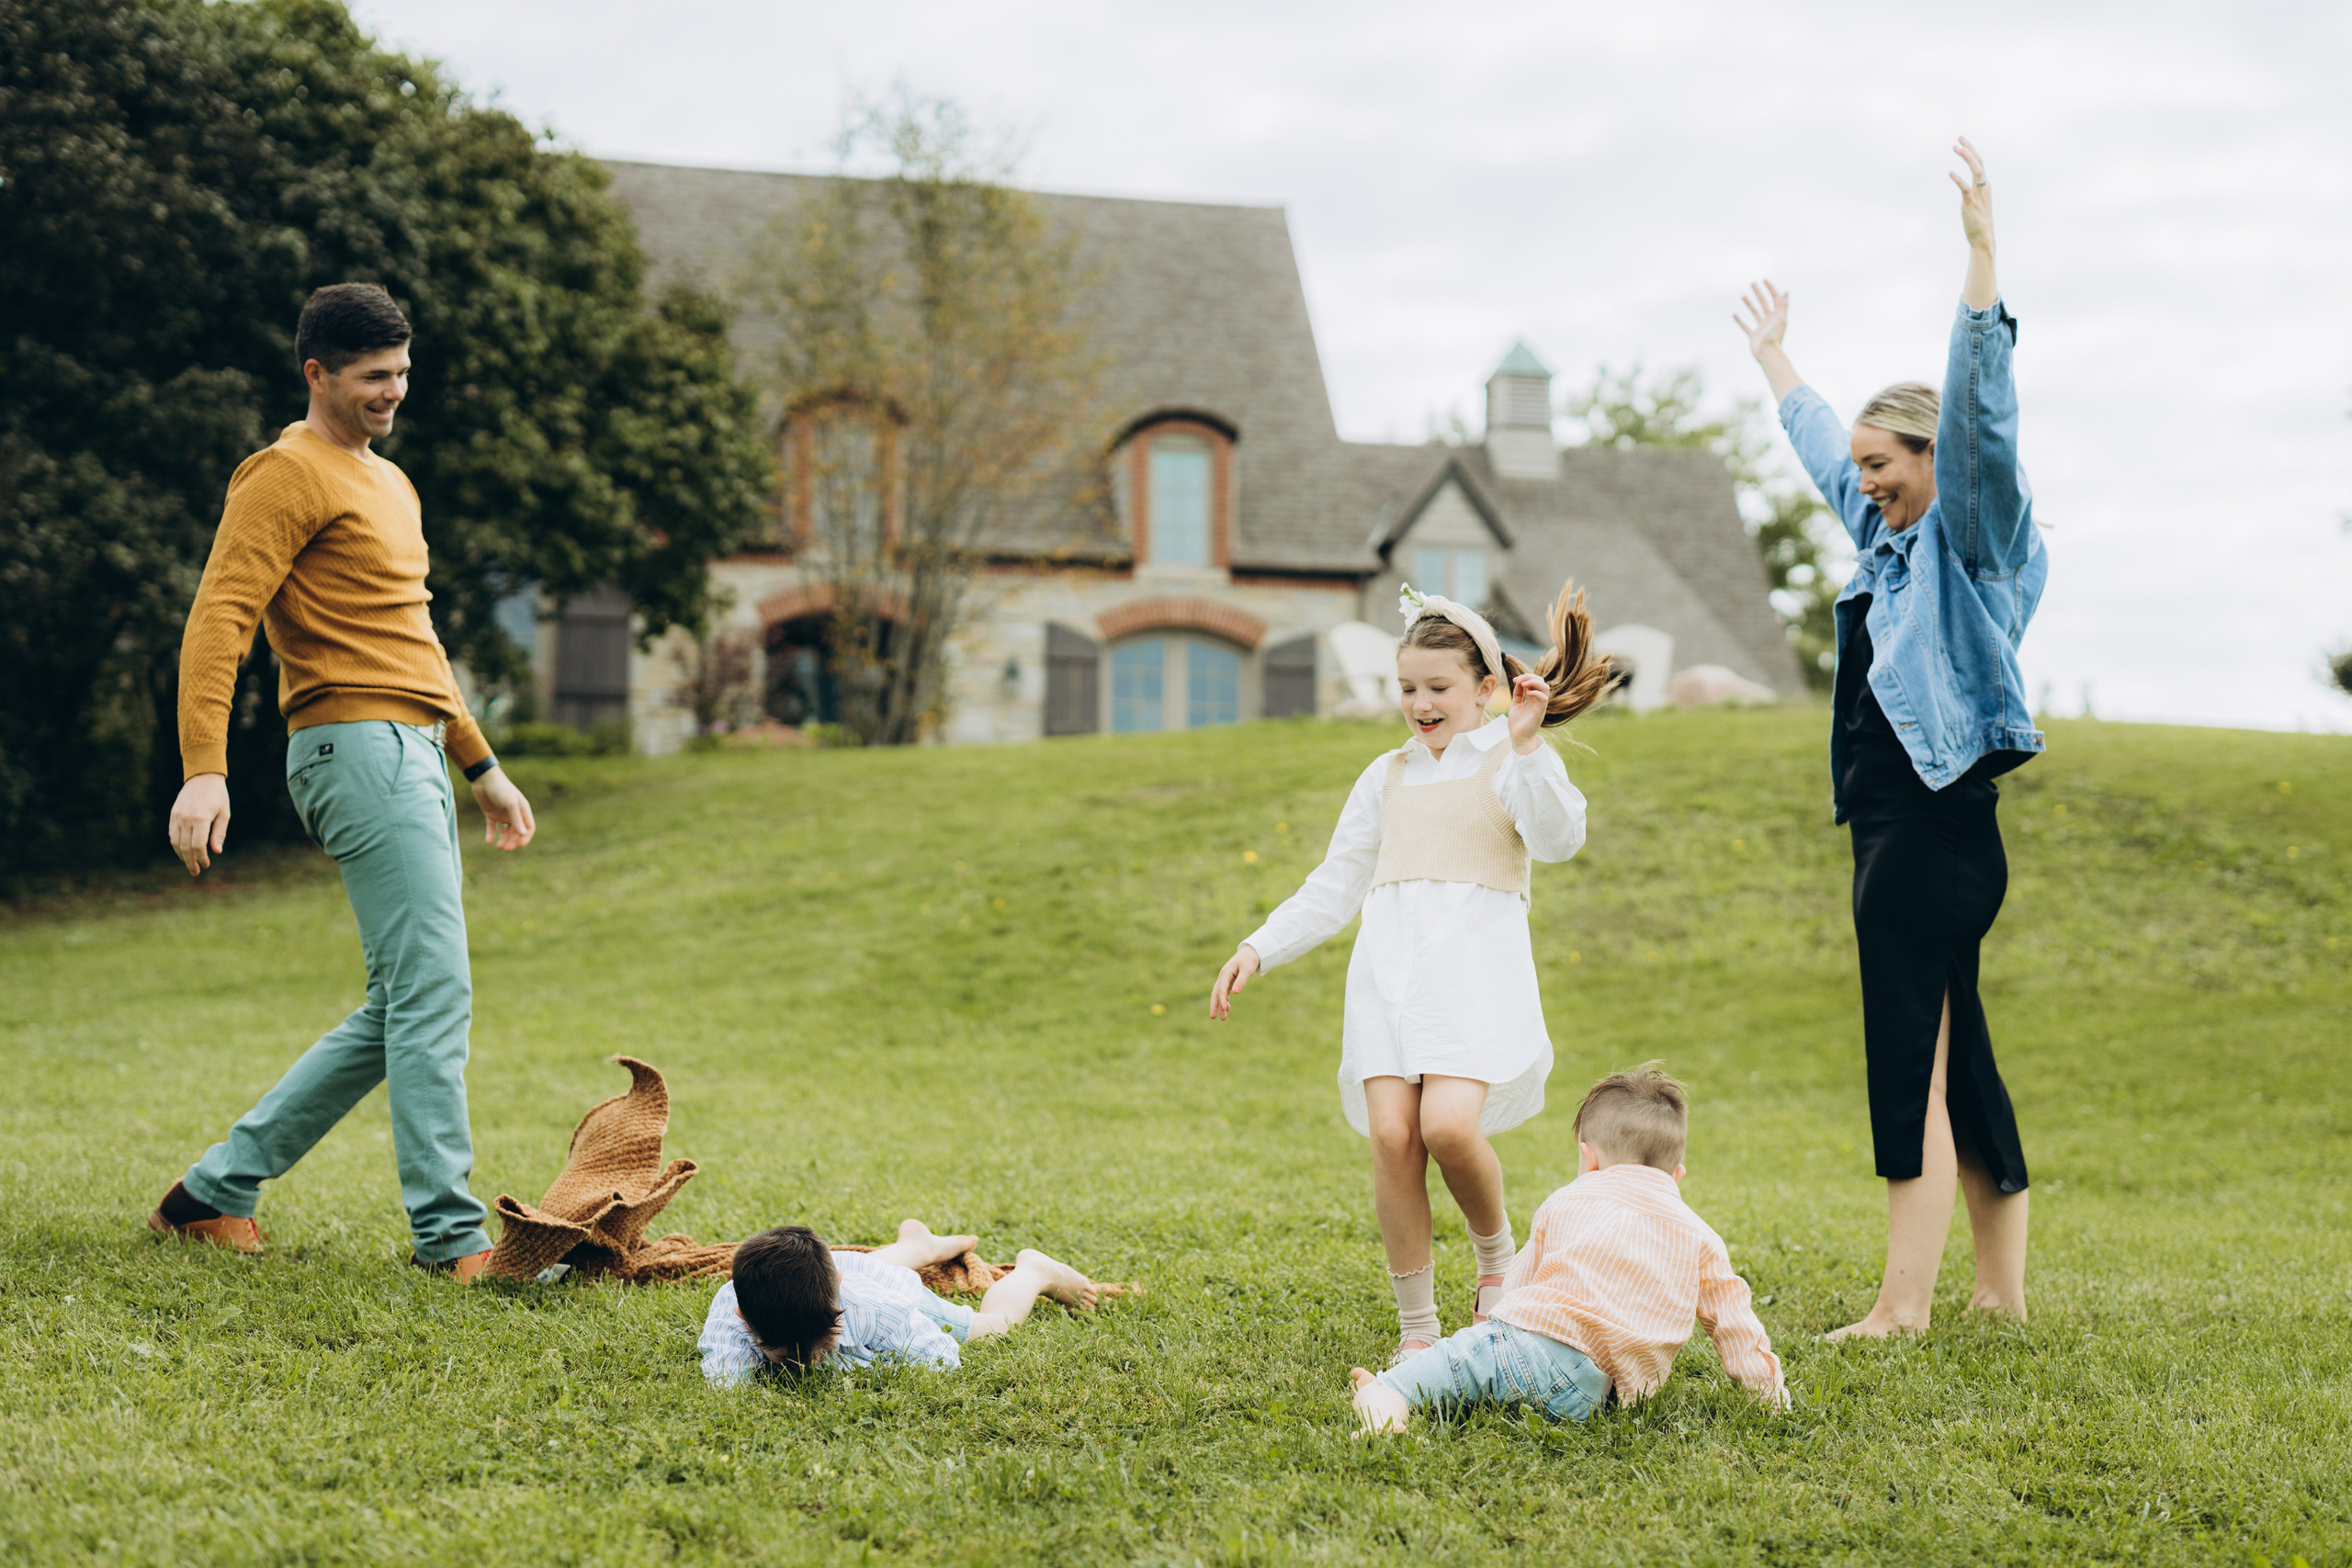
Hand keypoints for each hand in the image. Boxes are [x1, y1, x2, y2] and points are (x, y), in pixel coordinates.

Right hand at [167, 773, 230, 875]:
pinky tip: (183, 851)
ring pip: (175, 842)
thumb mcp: (224, 814)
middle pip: (184, 847)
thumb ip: (219, 833)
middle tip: (195, 872)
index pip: (197, 845)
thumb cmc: (218, 796)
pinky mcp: (173, 814)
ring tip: (189, 863)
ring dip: (181, 855)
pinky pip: (172, 833)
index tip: (206, 865)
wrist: (202, 777)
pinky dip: (176, 845)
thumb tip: (216, 852)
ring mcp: (177, 816)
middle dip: (189, 861)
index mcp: (200, 819)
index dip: (201, 858)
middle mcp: (186, 818)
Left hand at [470, 766, 535, 850]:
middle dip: (512, 841)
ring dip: (503, 840)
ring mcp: (502, 814)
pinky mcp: (491, 814)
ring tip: (498, 847)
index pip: (528, 828)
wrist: (484, 779)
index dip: (525, 837)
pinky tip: (489, 842)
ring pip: (505, 831)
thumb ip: (517, 819)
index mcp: (523, 810)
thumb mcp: (510, 804)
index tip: (519, 845)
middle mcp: (514, 814)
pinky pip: (492, 827)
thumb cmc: (501, 789)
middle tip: (506, 849)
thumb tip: (523, 834)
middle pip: (516, 832)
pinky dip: (491, 835)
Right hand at [1209, 943, 1259, 1020]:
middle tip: (1213, 1017)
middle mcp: (1223, 976)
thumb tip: (1235, 993)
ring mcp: (1225, 979)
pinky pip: (1224, 993)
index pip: (1222, 988)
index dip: (1222, 999)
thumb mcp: (1247, 970)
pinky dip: (1225, 1001)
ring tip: (1222, 1018)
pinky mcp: (1229, 981)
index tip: (1224, 1009)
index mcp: (1226, 972)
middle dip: (1214, 1005)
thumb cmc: (1249, 959)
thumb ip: (1241, 981)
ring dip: (1220, 1005)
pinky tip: (1227, 1009)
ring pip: (1219, 994)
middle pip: (1216, 993)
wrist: (1251, 952)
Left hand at [1506, 672, 1549, 751]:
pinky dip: (1537, 693)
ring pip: (1545, 688)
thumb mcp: (1516, 704)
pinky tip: (1527, 694)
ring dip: (1534, 682)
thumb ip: (1518, 693)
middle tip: (1518, 680)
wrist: (1518, 738)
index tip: (1515, 679)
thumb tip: (1518, 681)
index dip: (1526, 677)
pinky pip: (1544, 699)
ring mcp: (1540, 706)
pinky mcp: (1540, 712)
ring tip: (1523, 684)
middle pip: (1541, 681)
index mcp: (1532, 698)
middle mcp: (1538, 700)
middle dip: (1530, 676)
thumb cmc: (1517, 723)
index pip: (1535, 681)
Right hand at [1733, 279, 1788, 359]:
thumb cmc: (1774, 336)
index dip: (1770, 289)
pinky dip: (1740, 320)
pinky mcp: (1753, 335)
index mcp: (1777, 315)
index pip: (1774, 299)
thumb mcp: (1780, 318)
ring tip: (1743, 296)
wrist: (1768, 353)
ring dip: (1749, 304)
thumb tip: (1785, 292)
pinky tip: (1735, 314)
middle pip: (1764, 303)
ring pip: (1755, 313)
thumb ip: (1783, 306)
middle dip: (1759, 293)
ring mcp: (1761, 327)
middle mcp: (1769, 320)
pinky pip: (1745, 326)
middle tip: (1753, 284)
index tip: (1764, 281)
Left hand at [1950, 135, 1992, 253]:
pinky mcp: (1971, 202)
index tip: (1962, 143)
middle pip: (1978, 162)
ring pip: (1976, 170)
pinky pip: (1965, 187)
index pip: (1979, 164)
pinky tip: (1950, 173)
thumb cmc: (1977, 222)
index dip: (1971, 152)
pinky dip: (1958, 179)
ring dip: (1967, 158)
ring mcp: (1978, 194)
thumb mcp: (1976, 203)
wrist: (1982, 237)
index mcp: (1985, 186)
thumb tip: (1967, 188)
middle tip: (1959, 138)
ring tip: (1957, 148)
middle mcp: (1983, 187)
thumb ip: (1972, 193)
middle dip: (1969, 149)